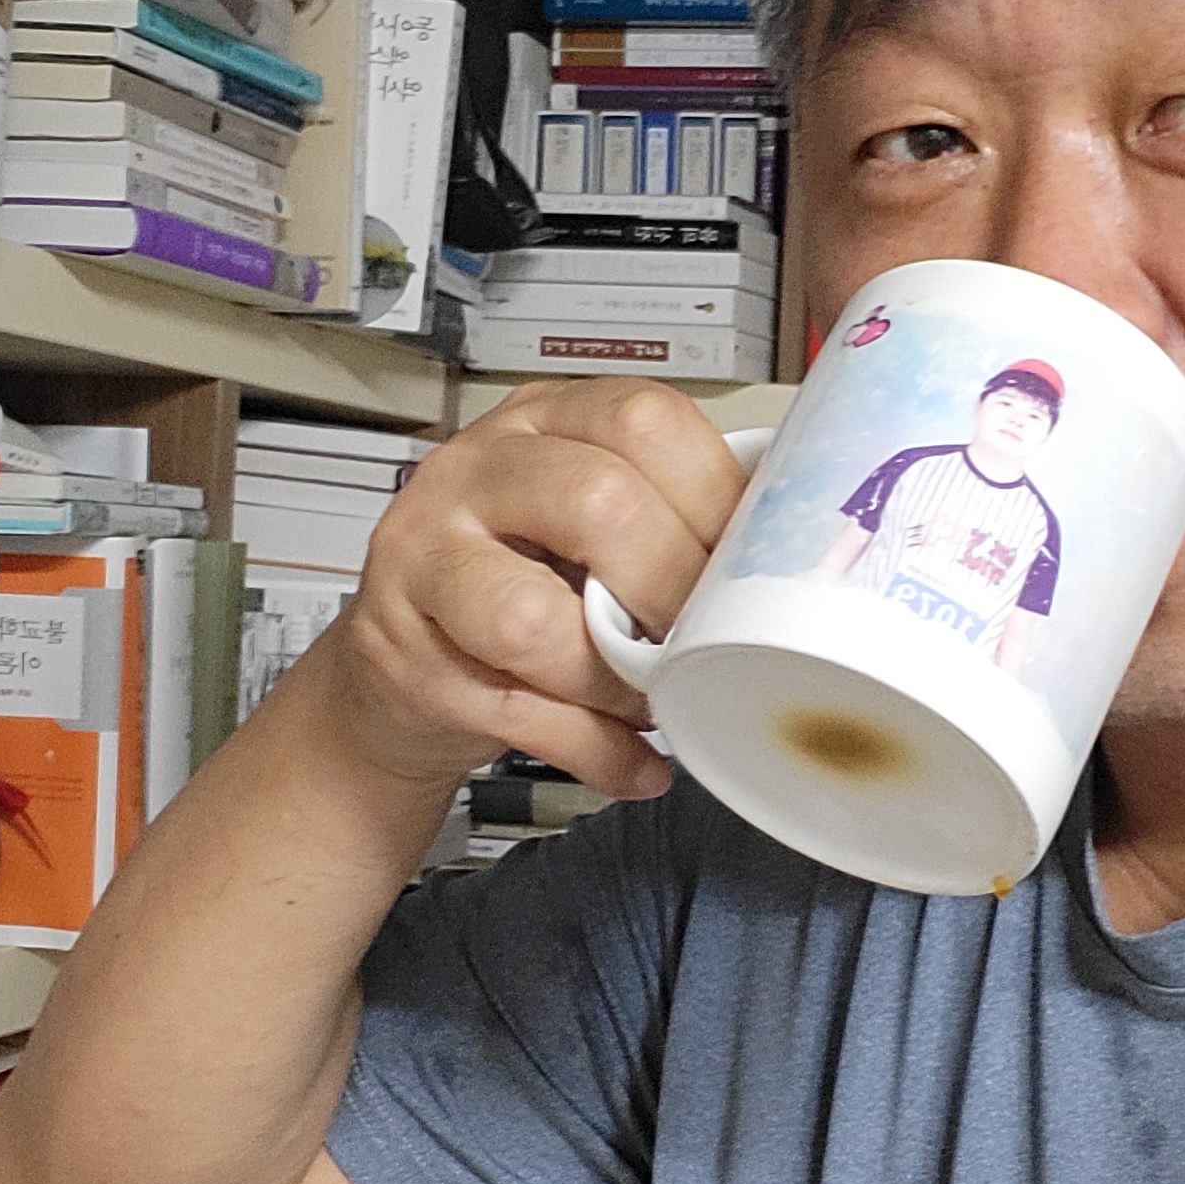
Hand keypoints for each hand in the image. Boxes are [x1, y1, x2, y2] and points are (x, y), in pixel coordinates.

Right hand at [320, 379, 749, 800]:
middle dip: (671, 587)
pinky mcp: (400, 656)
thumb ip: (667, 520)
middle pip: (596, 502)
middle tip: (702, 637)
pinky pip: (516, 712)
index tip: (745, 564)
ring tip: (652, 701)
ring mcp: (425, 559)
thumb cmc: (515, 583)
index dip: (714, 499)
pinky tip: (633, 762)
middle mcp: (473, 473)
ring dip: (618, 682)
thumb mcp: (585, 525)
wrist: (401, 666)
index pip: (643, 421)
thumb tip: (783, 557)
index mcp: (541, 422)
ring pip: (533, 618)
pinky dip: (595, 751)